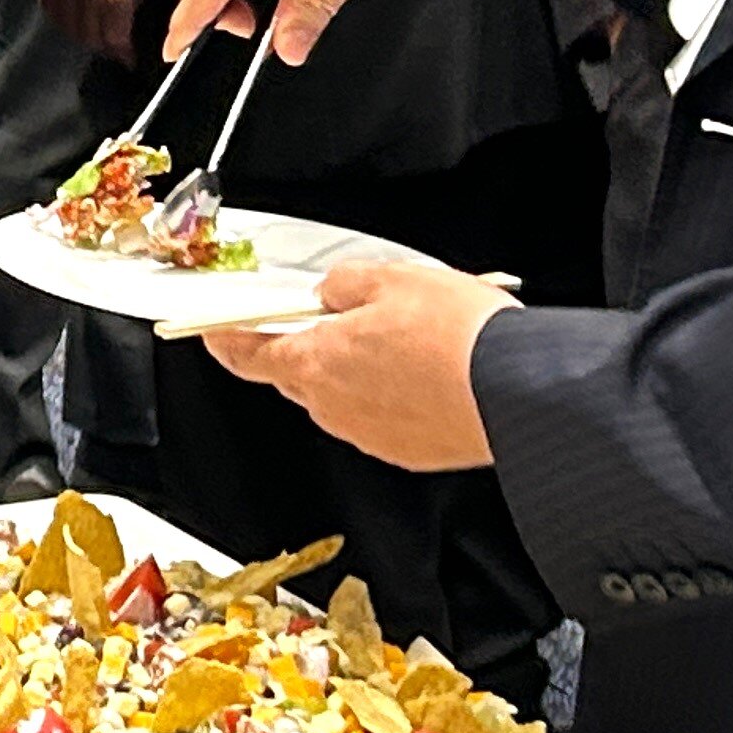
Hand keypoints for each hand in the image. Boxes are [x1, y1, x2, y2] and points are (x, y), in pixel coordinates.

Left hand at [201, 261, 513, 472]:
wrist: (519, 392)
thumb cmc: (459, 338)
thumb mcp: (392, 279)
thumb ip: (346, 284)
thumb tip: (333, 293)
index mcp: (315, 361)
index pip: (247, 354)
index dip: (227, 341)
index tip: (213, 333)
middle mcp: (332, 406)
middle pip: (298, 374)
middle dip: (312, 347)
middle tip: (349, 321)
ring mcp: (368, 434)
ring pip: (343, 397)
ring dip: (360, 372)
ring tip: (409, 345)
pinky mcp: (406, 452)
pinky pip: (381, 419)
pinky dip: (395, 398)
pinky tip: (429, 376)